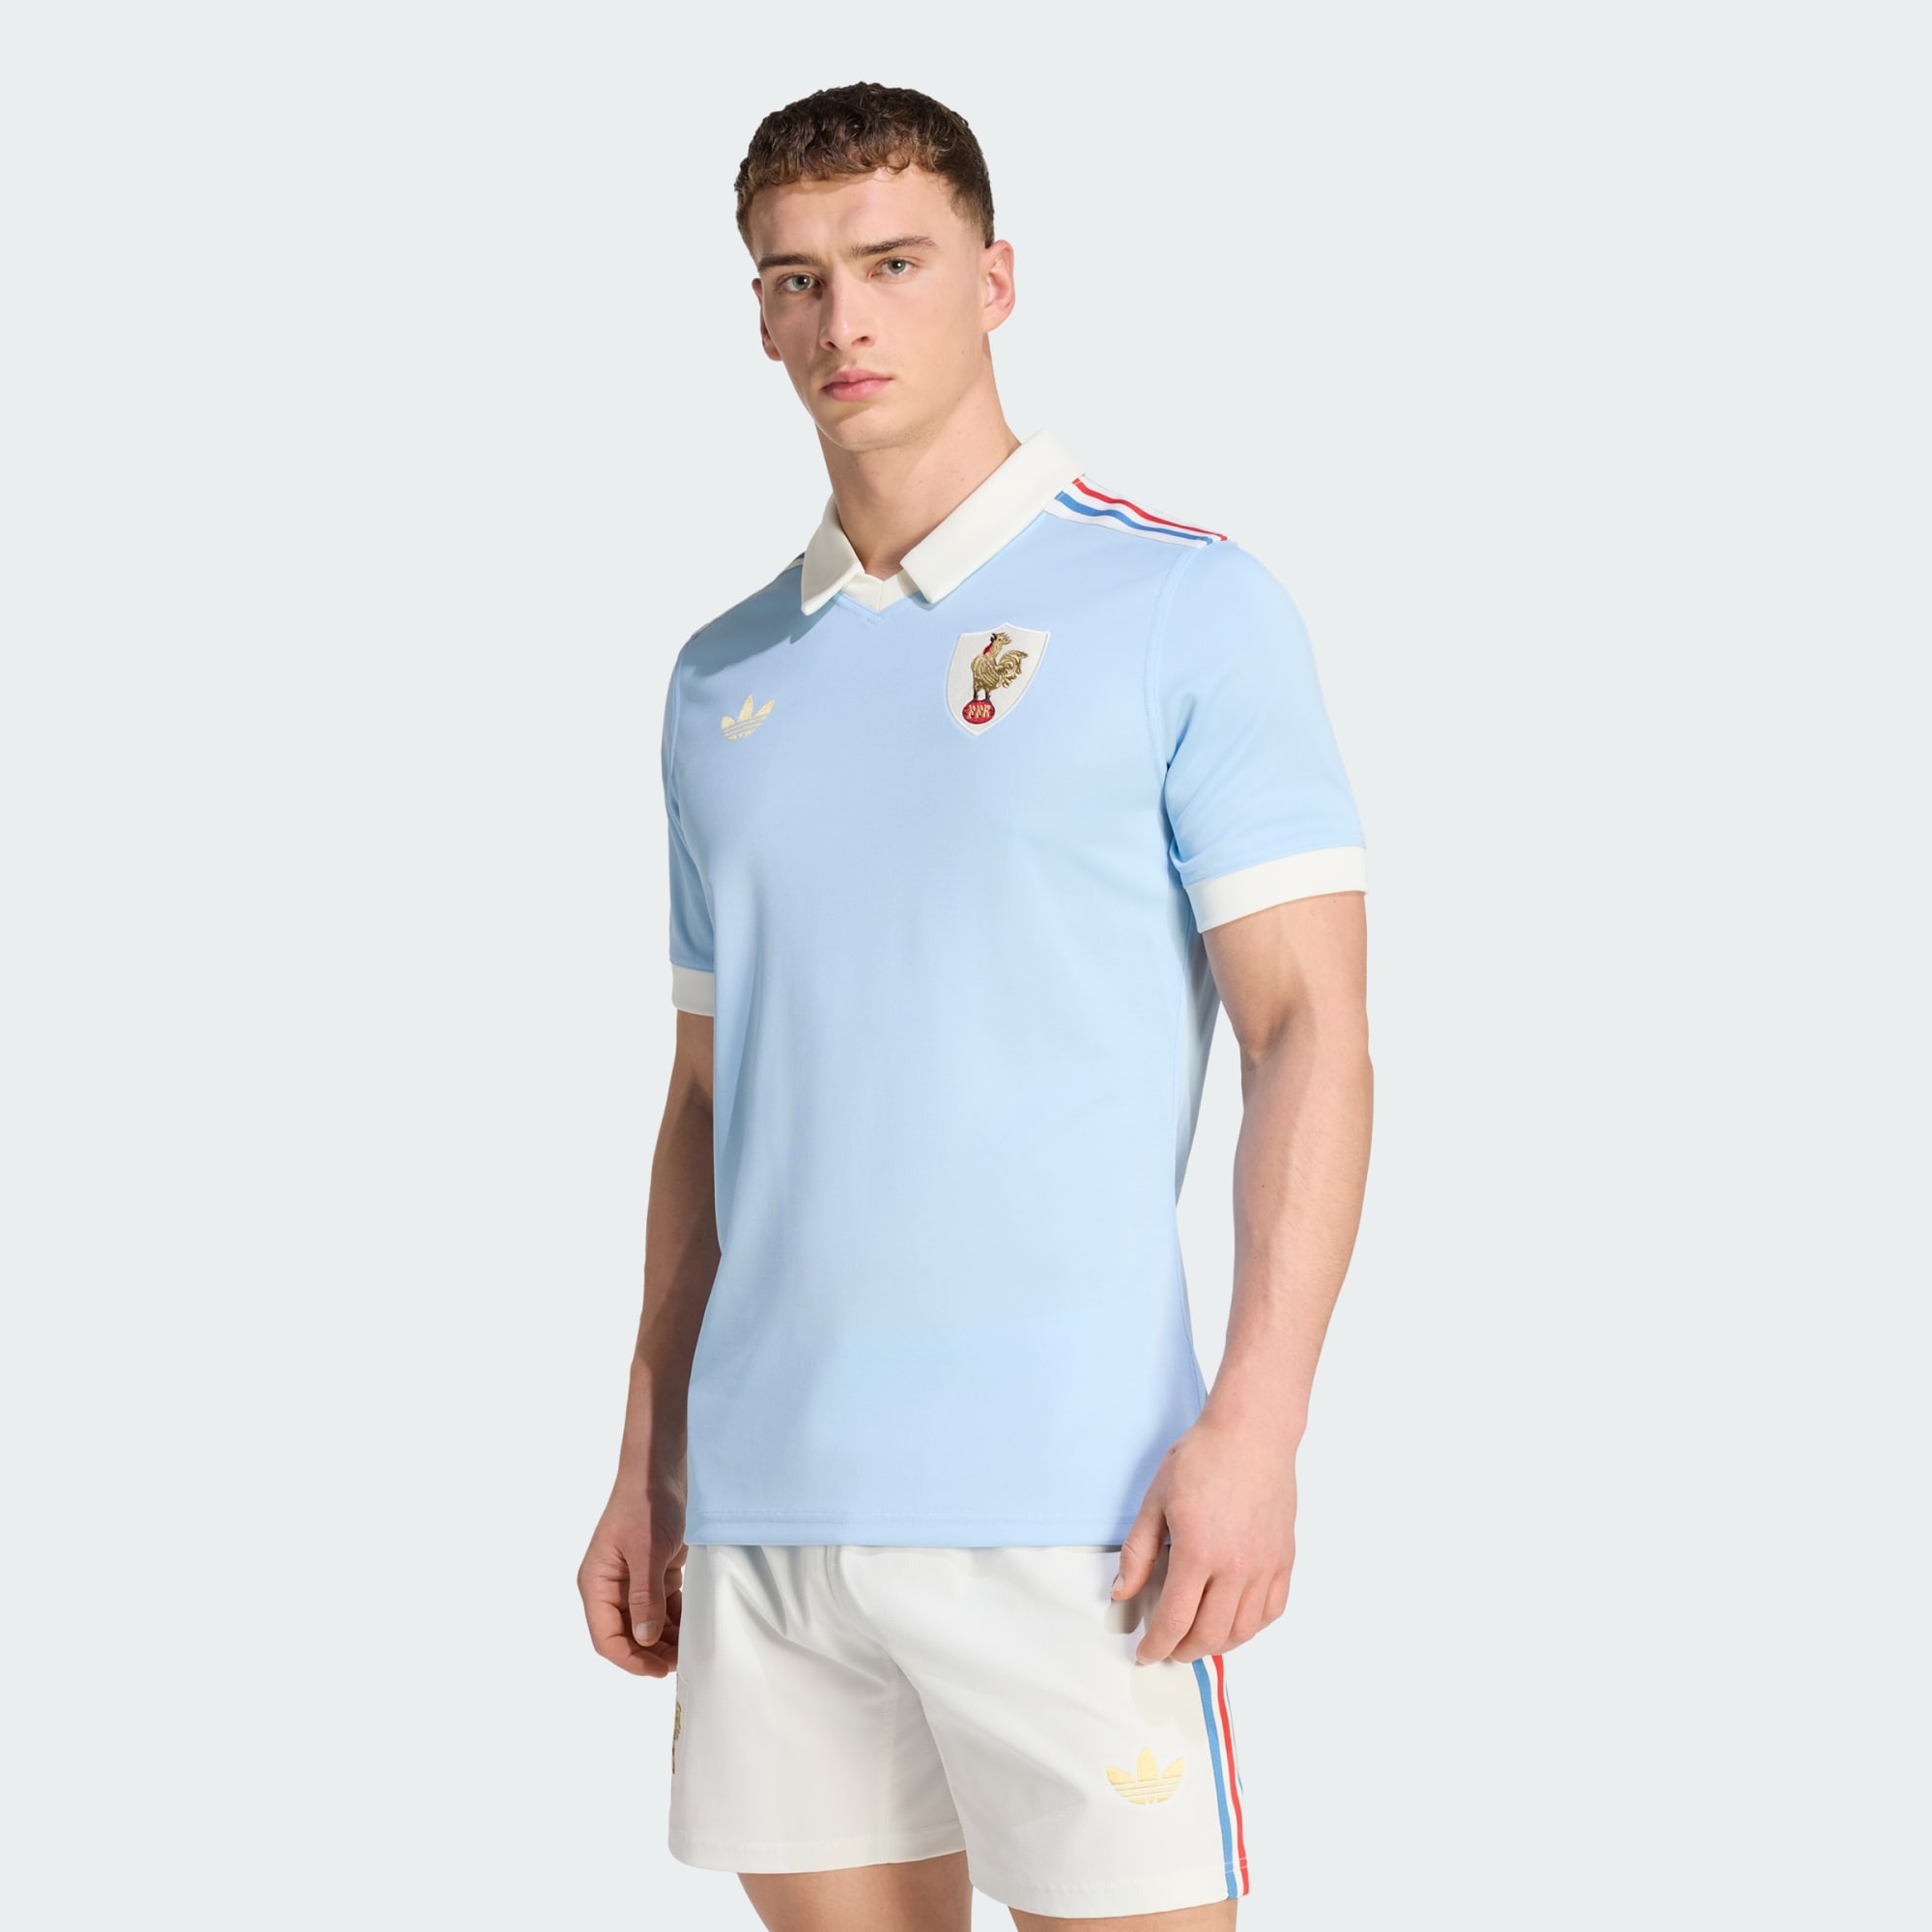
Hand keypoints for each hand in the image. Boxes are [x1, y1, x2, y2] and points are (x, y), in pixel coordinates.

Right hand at [578, 1489, 685, 1677]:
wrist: (661, 1470)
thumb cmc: (647, 1504)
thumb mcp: (647, 1551)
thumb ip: (644, 1597)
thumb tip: (644, 1640)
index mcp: (597, 1584)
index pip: (606, 1637)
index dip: (630, 1659)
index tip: (657, 1670)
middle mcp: (610, 1587)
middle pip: (625, 1635)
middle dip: (650, 1653)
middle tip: (680, 1662)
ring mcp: (631, 1581)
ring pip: (645, 1625)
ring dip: (664, 1640)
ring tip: (689, 1649)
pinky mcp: (652, 1573)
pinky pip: (660, 1606)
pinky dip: (674, 1619)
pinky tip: (691, 1627)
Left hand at [1112, 1405, 1296, 1663]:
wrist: (1252, 1432)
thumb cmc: (1202, 1458)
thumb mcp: (1155, 1501)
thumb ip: (1138, 1552)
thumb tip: (1122, 1592)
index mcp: (1198, 1552)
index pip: (1175, 1620)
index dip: (1157, 1645)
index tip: (1145, 1655)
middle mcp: (1236, 1567)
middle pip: (1210, 1634)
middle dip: (1184, 1651)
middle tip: (1168, 1648)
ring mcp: (1265, 1565)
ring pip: (1243, 1630)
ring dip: (1217, 1644)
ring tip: (1197, 1638)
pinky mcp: (1283, 1559)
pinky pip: (1271, 1610)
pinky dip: (1251, 1626)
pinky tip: (1234, 1620)